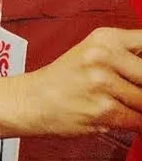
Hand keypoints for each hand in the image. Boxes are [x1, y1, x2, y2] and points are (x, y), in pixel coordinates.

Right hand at [21, 27, 141, 135]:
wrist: (29, 101)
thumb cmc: (61, 81)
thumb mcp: (93, 54)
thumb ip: (127, 56)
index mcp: (104, 38)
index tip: (138, 76)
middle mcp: (103, 56)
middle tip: (130, 91)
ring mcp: (102, 82)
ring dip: (139, 108)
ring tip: (121, 104)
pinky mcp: (103, 109)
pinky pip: (138, 120)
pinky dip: (134, 123)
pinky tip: (120, 117)